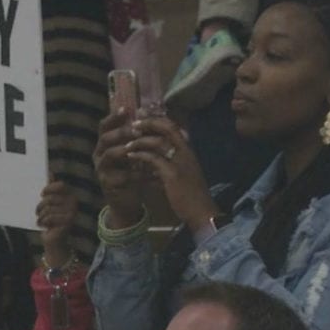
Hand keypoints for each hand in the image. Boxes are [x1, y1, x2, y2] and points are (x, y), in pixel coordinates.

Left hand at [36, 180, 76, 267]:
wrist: (54, 240)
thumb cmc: (50, 220)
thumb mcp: (49, 203)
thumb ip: (51, 189)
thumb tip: (51, 172)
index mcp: (70, 196)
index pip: (61, 185)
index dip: (49, 189)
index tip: (42, 194)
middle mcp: (74, 203)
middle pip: (51, 198)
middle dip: (40, 206)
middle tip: (38, 213)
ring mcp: (72, 213)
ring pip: (48, 209)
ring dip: (40, 216)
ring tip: (41, 220)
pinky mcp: (68, 223)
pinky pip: (50, 217)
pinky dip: (43, 222)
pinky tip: (44, 226)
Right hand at [93, 109, 146, 228]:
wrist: (126, 201)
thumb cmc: (130, 173)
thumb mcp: (131, 154)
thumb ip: (135, 138)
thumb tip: (146, 113)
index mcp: (104, 145)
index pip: (104, 127)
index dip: (113, 117)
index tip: (126, 109)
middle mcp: (99, 155)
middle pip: (105, 139)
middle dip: (121, 133)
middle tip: (137, 130)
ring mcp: (101, 170)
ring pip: (109, 155)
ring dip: (124, 150)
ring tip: (139, 147)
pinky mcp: (108, 184)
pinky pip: (122, 176)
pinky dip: (137, 173)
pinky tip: (151, 171)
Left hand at [125, 118, 218, 232]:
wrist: (202, 213)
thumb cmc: (191, 196)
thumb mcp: (183, 174)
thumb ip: (170, 163)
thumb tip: (153, 157)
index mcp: (189, 151)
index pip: (174, 127)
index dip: (158, 120)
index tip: (143, 117)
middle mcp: (186, 153)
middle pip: (168, 128)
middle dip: (149, 123)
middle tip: (133, 124)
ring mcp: (181, 162)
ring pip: (158, 142)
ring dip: (140, 141)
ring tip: (127, 144)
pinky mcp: (173, 174)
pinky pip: (153, 159)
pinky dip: (140, 156)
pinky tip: (131, 157)